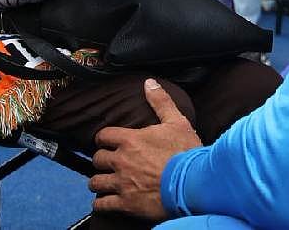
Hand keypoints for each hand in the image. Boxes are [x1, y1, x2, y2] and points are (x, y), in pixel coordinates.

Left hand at [89, 79, 201, 220]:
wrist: (193, 183)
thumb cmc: (186, 152)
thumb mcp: (177, 122)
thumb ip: (161, 102)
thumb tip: (149, 83)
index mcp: (130, 140)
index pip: (103, 136)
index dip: (104, 138)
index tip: (108, 141)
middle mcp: (121, 161)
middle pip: (98, 159)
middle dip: (102, 160)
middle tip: (109, 162)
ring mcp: (122, 183)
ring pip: (96, 182)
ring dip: (99, 181)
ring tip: (104, 182)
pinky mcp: (125, 204)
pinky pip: (103, 205)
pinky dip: (102, 203)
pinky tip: (106, 201)